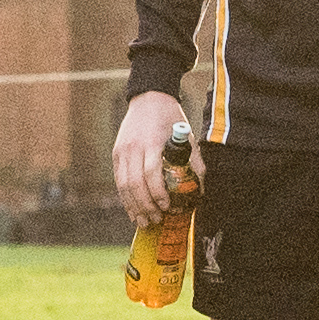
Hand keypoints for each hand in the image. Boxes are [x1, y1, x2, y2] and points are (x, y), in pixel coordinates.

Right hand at [111, 90, 191, 229]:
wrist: (148, 97)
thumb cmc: (170, 117)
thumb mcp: (187, 135)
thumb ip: (194, 160)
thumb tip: (202, 187)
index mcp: (152, 142)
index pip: (151, 173)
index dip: (158, 193)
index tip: (167, 206)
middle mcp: (134, 147)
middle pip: (134, 183)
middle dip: (145, 205)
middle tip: (156, 219)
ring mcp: (122, 151)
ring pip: (123, 185)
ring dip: (133, 206)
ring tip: (144, 221)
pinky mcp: (116, 154)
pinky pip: (118, 180)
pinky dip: (125, 198)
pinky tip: (132, 210)